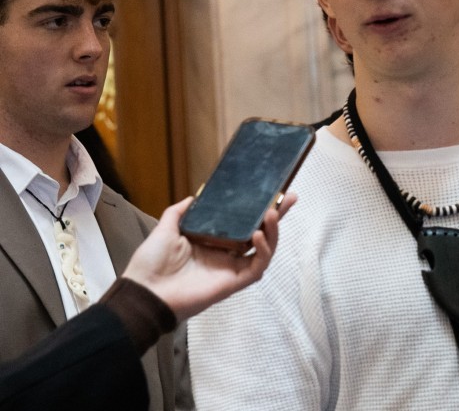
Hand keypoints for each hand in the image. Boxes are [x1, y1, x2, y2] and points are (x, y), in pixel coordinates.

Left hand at [122, 194, 295, 321]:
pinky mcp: (234, 282)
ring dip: (273, 231)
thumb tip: (194, 196)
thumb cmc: (153, 262)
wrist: (145, 290)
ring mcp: (233, 268)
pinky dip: (262, 251)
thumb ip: (180, 212)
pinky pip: (256, 267)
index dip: (259, 209)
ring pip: (264, 249)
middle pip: (262, 233)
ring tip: (272, 213)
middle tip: (290, 197)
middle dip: (278, 216)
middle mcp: (228, 254)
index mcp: (215, 241)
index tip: (273, 191)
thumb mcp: (166, 228)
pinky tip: (256, 235)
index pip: (244, 223)